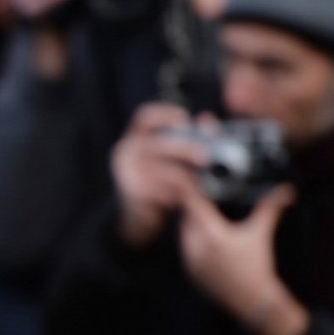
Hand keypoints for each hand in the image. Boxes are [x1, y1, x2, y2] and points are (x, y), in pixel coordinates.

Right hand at [112, 103, 205, 247]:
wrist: (135, 218)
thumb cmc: (157, 184)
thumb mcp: (169, 159)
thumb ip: (186, 139)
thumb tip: (207, 119)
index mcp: (134, 139)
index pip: (144, 118)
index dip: (165, 115)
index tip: (185, 119)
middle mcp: (126, 152)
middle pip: (158, 144)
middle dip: (184, 149)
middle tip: (204, 157)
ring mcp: (126, 173)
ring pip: (161, 169)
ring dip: (183, 177)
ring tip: (199, 183)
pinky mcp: (131, 194)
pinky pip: (159, 191)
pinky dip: (175, 195)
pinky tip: (184, 198)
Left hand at [179, 183, 308, 334]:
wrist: (254, 300)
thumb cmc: (257, 268)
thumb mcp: (261, 233)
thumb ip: (271, 208)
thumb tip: (285, 191)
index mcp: (211, 233)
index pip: (192, 203)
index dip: (194, 192)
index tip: (199, 188)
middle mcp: (196, 246)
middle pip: (186, 217)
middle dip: (196, 210)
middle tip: (209, 206)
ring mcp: (190, 259)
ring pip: (183, 233)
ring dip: (193, 226)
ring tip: (211, 226)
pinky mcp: (189, 270)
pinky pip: (185, 250)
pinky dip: (193, 243)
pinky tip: (208, 245)